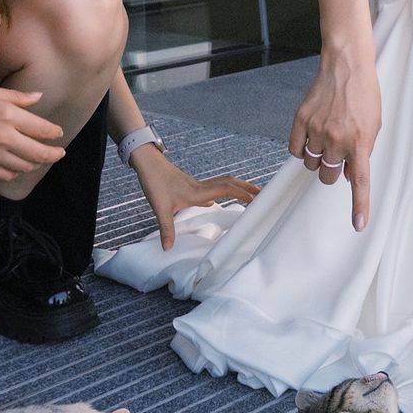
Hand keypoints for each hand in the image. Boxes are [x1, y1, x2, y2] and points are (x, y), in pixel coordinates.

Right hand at [0, 85, 64, 191]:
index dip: (54, 133)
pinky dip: (15, 172)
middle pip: (38, 153)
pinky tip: (16, 166)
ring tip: (38, 159)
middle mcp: (3, 137)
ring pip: (24, 166)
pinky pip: (6, 175)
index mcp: (7, 114)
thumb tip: (39, 96)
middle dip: (53, 154)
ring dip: (35, 163)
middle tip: (59, 153)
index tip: (58, 133)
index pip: (41, 129)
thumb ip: (17, 97)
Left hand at [131, 147, 259, 250]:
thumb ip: (166, 228)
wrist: (147, 163)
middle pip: (230, 183)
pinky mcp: (191, 185)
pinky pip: (213, 186)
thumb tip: (168, 248)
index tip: (258, 198)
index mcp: (198, 192)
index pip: (226, 189)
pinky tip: (216, 200)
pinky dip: (222, 190)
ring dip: (237, 187)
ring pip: (223, 183)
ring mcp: (197, 184)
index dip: (242, 193)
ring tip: (248, 194)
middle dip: (248, 188)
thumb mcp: (159, 208)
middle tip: (265, 193)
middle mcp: (201, 186)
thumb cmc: (154, 183)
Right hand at [288, 47, 380, 231]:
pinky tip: (310, 137)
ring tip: (326, 137)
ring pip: (311, 164)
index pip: (360, 181)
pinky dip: (301, 149)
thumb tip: (347, 175)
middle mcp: (337, 139)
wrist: (346, 64)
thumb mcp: (373, 124)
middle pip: (328, 175)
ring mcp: (317, 130)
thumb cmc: (364, 95)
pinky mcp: (300, 120)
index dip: (359, 205)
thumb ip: (363, 151)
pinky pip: (295, 150)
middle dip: (333, 170)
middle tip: (338, 154)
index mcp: (360, 141)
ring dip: (318, 158)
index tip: (357, 225)